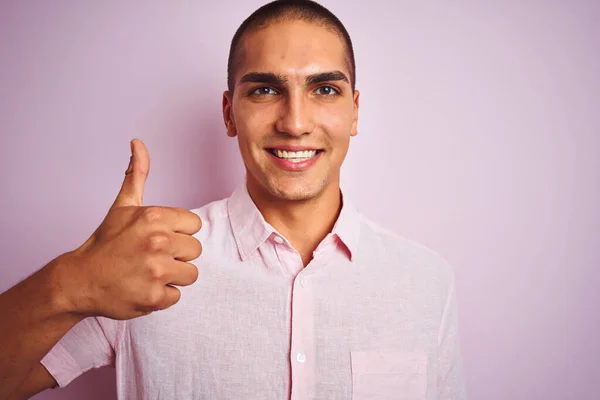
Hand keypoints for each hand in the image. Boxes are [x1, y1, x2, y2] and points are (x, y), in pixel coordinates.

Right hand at [61, 139, 201, 318]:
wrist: (79, 280)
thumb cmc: (105, 243)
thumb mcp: (122, 206)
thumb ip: (137, 174)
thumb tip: (138, 142)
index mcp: (155, 217)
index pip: (194, 225)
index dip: (177, 233)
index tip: (157, 238)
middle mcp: (158, 242)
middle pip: (195, 250)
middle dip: (176, 255)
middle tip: (150, 257)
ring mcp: (156, 271)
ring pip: (191, 274)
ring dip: (172, 277)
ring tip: (148, 273)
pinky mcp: (154, 298)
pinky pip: (177, 296)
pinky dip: (162, 297)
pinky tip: (142, 288)